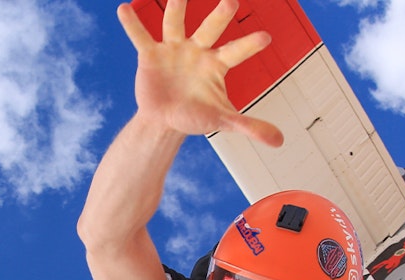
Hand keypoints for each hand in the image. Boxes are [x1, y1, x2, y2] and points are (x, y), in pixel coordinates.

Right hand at [117, 0, 282, 146]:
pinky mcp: (150, 54)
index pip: (236, 51)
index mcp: (216, 64)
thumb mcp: (223, 121)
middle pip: (210, 29)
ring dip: (177, 7)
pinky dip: (132, 24)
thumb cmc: (196, 116)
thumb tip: (279, 141)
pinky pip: (140, 36)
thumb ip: (250, 126)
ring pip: (175, 23)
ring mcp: (174, 49)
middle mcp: (197, 50)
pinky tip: (124, 9)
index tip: (265, 38)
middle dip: (220, 16)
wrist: (165, 120)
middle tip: (232, 2)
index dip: (249, 45)